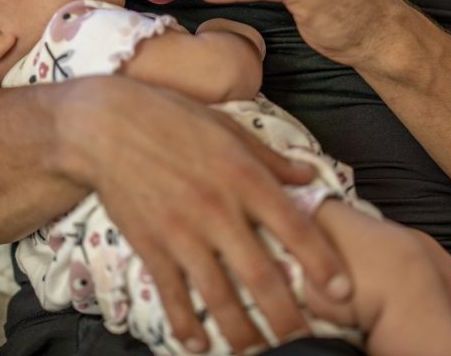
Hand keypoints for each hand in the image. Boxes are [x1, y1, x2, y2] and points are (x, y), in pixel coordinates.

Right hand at [58, 77, 352, 353]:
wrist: (107, 125)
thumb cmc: (172, 118)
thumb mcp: (228, 128)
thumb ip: (270, 159)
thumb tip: (309, 177)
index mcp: (243, 176)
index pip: (294, 228)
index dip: (322, 263)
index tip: (343, 291)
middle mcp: (218, 209)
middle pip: (261, 275)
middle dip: (287, 316)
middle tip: (304, 339)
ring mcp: (182, 232)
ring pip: (219, 295)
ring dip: (242, 331)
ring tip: (258, 351)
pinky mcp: (151, 245)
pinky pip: (173, 294)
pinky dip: (186, 324)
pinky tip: (200, 344)